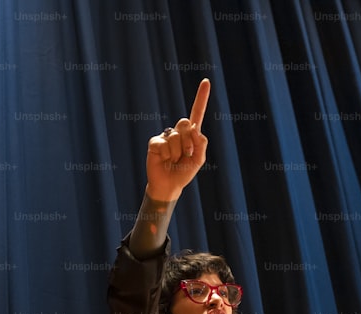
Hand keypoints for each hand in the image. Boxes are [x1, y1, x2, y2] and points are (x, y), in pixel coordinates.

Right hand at [145, 78, 209, 201]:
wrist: (169, 185)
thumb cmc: (184, 172)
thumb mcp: (199, 160)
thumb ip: (201, 144)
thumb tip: (195, 130)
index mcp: (191, 134)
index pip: (197, 112)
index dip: (201, 97)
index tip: (206, 81)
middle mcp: (178, 132)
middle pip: (185, 122)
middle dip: (188, 141)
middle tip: (186, 154)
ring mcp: (165, 136)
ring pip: (175, 136)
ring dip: (178, 152)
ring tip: (174, 160)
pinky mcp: (154, 142)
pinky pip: (164, 143)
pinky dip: (167, 154)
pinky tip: (164, 160)